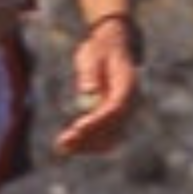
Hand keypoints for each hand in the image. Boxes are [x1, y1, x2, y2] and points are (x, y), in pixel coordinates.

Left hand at [53, 20, 140, 157]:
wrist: (111, 47)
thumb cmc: (99, 49)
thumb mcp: (92, 54)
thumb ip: (90, 73)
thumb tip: (88, 91)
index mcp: (128, 84)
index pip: (116, 108)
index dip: (97, 121)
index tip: (77, 128)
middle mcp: (131, 102)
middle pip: (114, 128)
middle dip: (88, 137)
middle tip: (62, 143)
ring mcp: (125, 113)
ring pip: (110, 138)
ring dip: (87, 145)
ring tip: (61, 146)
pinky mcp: (115, 119)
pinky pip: (105, 138)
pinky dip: (88, 143)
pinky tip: (67, 145)